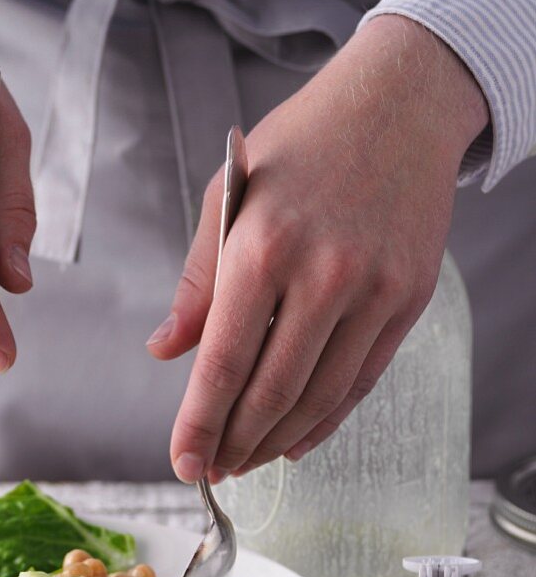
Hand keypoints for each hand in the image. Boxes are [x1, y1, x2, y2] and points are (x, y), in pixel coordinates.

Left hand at [148, 15, 488, 482]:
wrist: (397, 105)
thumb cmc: (299, 145)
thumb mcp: (226, 196)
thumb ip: (198, 283)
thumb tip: (167, 350)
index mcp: (262, 248)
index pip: (224, 362)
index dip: (199, 423)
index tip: (182, 463)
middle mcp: (322, 276)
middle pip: (272, 391)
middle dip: (234, 443)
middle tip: (211, 471)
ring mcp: (373, 291)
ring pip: (319, 396)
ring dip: (276, 440)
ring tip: (245, 462)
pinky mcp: (408, 300)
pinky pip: (362, 379)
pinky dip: (327, 419)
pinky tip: (296, 439)